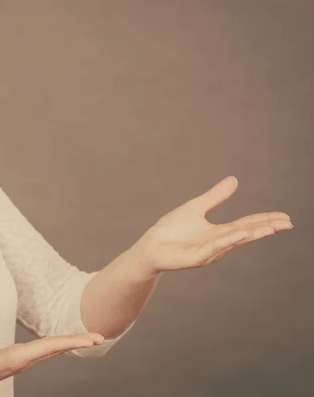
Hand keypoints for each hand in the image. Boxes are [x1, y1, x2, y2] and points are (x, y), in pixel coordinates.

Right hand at [0, 332, 104, 396]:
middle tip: (101, 337)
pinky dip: (57, 344)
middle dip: (78, 342)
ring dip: (70, 343)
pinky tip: (63, 343)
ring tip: (89, 338)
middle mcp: (22, 361)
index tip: (91, 340)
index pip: (48, 347)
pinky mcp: (17, 359)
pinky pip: (44, 350)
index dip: (70, 341)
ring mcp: (21, 361)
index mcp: (15, 358)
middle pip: (55, 349)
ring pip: (51, 350)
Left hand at [130, 176, 292, 274]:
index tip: (285, 217)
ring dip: (252, 234)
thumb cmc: (172, 230)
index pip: (247, 224)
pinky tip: (238, 234)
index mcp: (219, 231)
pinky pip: (213, 248)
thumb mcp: (196, 208)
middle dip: (266, 228)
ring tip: (271, 228)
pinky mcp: (195, 257)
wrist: (150, 247)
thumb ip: (215, 196)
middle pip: (246, 234)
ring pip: (233, 242)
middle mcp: (218, 243)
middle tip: (288, 223)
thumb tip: (234, 180)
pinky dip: (226, 242)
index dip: (265, 220)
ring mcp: (208, 251)